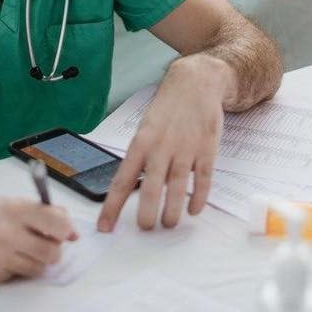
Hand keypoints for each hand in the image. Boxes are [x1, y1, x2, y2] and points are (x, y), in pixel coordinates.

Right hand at [0, 194, 77, 283]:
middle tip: (44, 243)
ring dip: (35, 261)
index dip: (66, 231)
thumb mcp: (14, 202)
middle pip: (52, 253)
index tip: (66, 233)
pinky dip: (16, 268)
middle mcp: (7, 234)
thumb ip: (44, 213)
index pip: (57, 224)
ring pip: (37, 269)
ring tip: (21, 248)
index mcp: (16, 210)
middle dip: (53, 250)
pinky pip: (17, 276)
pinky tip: (3, 256)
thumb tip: (72, 231)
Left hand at [98, 58, 224, 231]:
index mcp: (140, 143)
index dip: (112, 206)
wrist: (195, 83)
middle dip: (147, 214)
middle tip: (145, 228)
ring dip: (172, 211)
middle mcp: (160, 147)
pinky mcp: (206, 149)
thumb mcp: (145, 129)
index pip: (122, 180)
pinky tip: (193, 209)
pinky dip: (198, 197)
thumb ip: (140, 157)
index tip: (105, 226)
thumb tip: (129, 188)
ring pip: (176, 187)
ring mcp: (185, 148)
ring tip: (169, 224)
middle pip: (150, 188)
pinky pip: (202, 179)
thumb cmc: (167, 109)